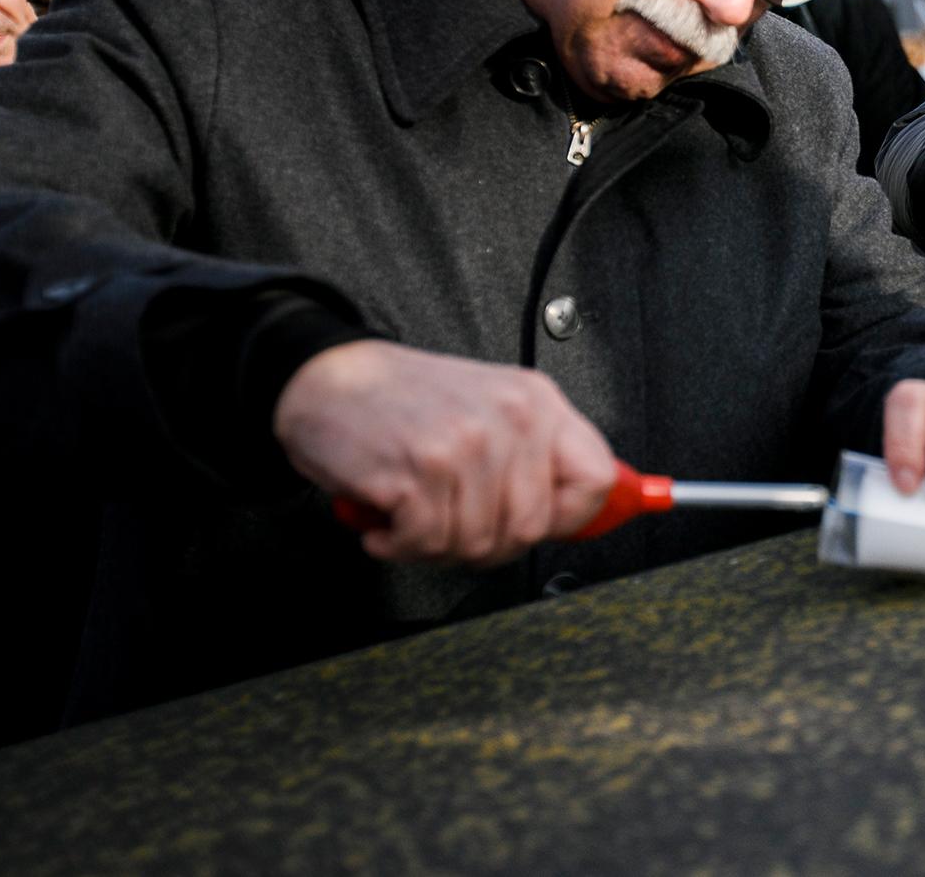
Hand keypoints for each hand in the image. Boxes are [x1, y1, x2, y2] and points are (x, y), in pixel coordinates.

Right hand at [275, 340, 615, 565]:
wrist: (326, 378)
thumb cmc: (404, 400)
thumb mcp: (489, 409)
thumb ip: (535, 457)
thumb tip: (578, 514)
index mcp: (536, 402)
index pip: (598, 478)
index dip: (572, 516)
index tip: (543, 523)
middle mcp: (510, 418)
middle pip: (534, 527)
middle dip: (489, 543)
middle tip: (453, 524)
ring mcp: (467, 444)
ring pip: (479, 543)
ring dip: (436, 544)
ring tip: (415, 513)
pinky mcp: (420, 470)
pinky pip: (428, 543)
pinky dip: (399, 545)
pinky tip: (390, 520)